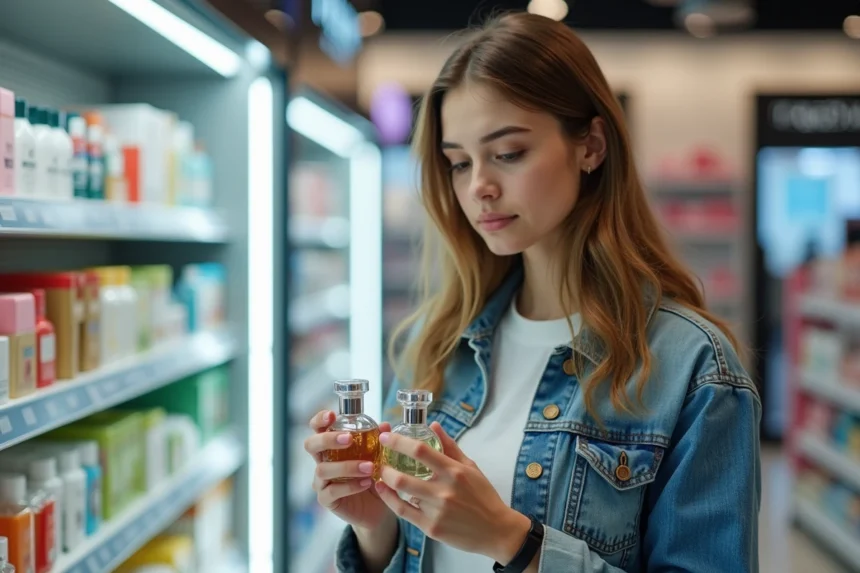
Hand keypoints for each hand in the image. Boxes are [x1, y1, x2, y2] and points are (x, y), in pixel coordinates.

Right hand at [304, 410, 393, 529]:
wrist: (378, 509)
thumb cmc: (373, 477)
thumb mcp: (378, 457)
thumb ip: (379, 441)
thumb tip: (385, 426)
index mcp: (331, 446)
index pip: (317, 428)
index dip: (320, 419)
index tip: (332, 415)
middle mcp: (322, 461)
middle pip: (311, 445)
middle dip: (327, 439)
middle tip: (349, 439)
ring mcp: (321, 481)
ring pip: (323, 469)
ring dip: (347, 466)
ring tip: (369, 467)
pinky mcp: (326, 500)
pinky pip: (332, 491)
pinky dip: (350, 486)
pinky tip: (366, 483)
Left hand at [374, 422, 531, 563]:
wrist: (496, 530)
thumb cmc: (484, 496)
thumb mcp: (471, 466)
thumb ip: (450, 446)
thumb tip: (434, 425)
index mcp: (454, 471)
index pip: (421, 451)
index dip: (399, 442)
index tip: (386, 437)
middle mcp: (444, 491)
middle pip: (403, 477)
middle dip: (384, 465)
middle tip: (378, 458)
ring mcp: (436, 511)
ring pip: (400, 494)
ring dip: (385, 482)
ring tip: (380, 474)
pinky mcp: (431, 528)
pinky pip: (403, 512)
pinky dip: (390, 500)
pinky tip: (383, 492)